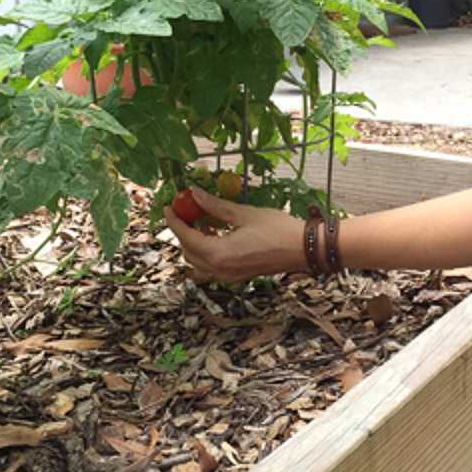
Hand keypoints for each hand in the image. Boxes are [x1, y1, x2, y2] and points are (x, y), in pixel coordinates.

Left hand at [164, 187, 304, 282]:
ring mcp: (229, 276)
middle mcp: (221, 270)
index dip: (175, 221)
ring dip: (194, 243)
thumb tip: (195, 194)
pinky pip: (211, 267)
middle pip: (188, 252)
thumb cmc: (278, 230)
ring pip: (198, 262)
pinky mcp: (237, 276)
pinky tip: (216, 234)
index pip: (186, 237)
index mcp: (220, 254)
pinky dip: (206, 251)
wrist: (303, 249)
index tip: (169, 207)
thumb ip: (216, 206)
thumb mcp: (244, 214)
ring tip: (201, 222)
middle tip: (185, 211)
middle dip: (183, 232)